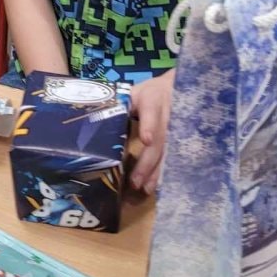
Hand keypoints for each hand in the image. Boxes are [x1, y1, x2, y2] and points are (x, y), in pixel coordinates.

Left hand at [129, 70, 174, 194]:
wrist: (176, 88)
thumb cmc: (148, 93)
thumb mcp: (134, 92)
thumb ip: (120, 105)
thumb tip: (96, 123)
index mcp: (152, 100)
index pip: (151, 112)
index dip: (149, 126)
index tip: (146, 139)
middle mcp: (166, 116)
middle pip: (160, 139)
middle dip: (148, 162)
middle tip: (135, 181)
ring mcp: (176, 129)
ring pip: (167, 152)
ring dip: (156, 171)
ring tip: (145, 188)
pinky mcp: (179, 139)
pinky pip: (172, 157)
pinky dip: (163, 172)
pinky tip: (155, 186)